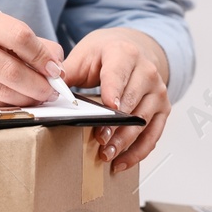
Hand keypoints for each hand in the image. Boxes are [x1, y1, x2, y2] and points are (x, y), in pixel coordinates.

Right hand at [0, 6, 64, 106]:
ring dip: (25, 98)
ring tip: (37, 97)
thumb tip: (56, 63)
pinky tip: (13, 101)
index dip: (41, 55)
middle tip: (51, 90)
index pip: (18, 35)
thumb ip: (26, 43)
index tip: (54, 68)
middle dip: (37, 83)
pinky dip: (6, 105)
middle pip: (9, 68)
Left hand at [62, 28, 170, 172]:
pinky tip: (122, 162)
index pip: (118, 75)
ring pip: (143, 121)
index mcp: (124, 54)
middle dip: (116, 125)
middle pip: (132, 102)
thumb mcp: (84, 56)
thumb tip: (48, 92)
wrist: (131, 49)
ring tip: (107, 155)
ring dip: (125, 142)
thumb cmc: (105, 54)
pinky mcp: (163, 108)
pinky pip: (154, 134)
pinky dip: (138, 151)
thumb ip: (67, 73)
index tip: (109, 109)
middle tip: (100, 141)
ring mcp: (158, 91)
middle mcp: (147, 71)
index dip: (113, 93)